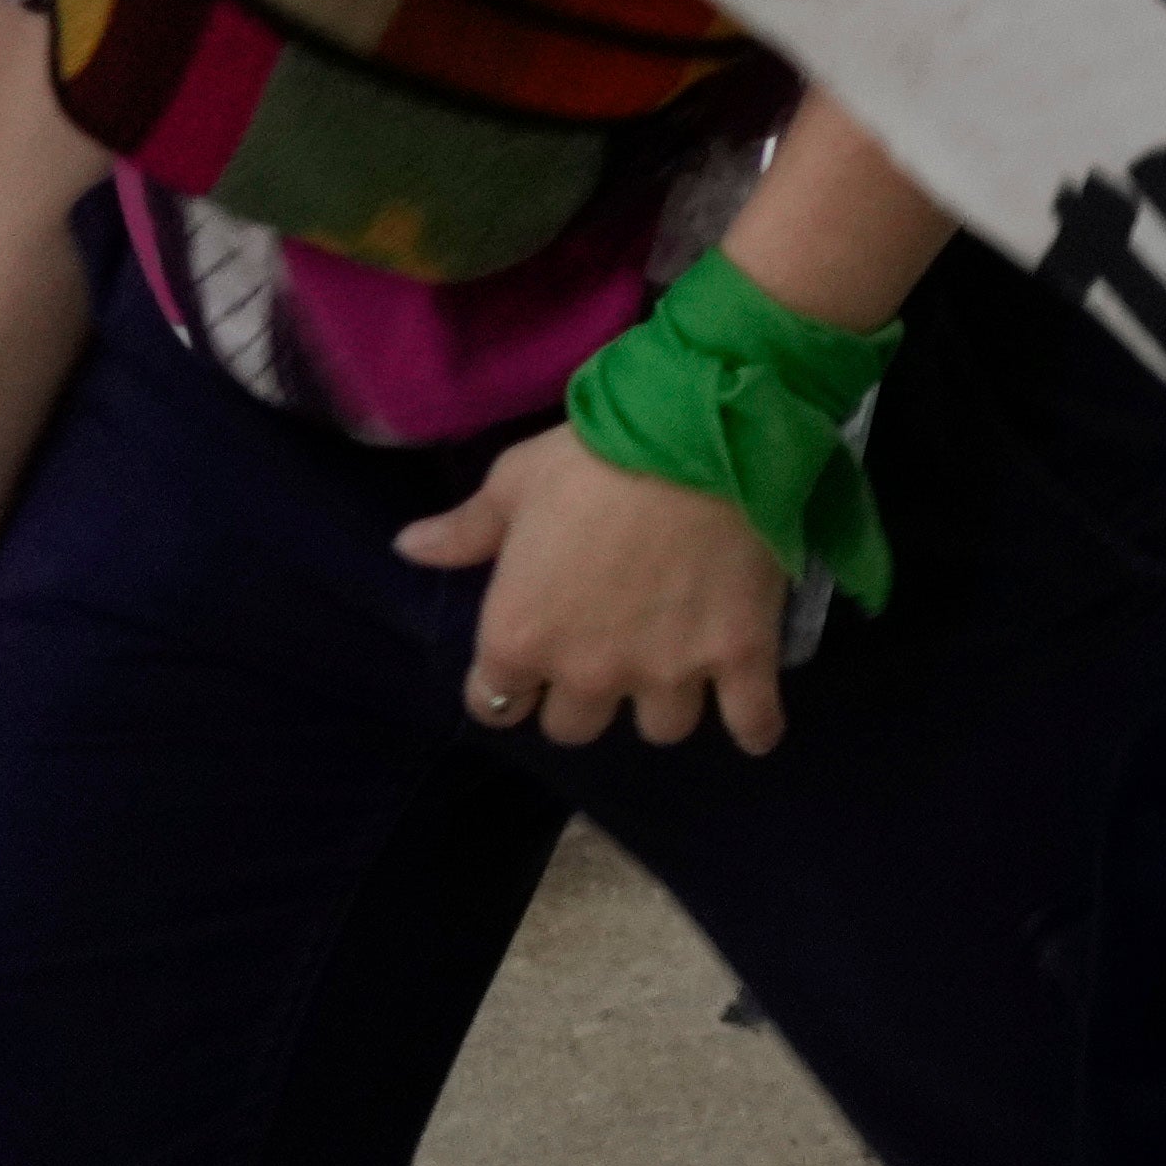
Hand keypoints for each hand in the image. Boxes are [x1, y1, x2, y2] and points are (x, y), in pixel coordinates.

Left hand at [399, 425, 795, 751]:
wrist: (702, 435)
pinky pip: (751, 723)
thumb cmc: (595, 457)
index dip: (511, 683)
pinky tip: (756, 726)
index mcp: (520, 635)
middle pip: (576, 727)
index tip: (531, 655)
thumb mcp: (515, 482)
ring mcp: (668, 671)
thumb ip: (464, 530)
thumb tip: (408, 548)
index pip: (495, 704)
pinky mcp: (739, 658)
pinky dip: (756, 728)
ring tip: (679, 667)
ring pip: (661, 729)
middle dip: (587, 695)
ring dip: (664, 703)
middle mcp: (588, 672)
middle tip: (608, 652)